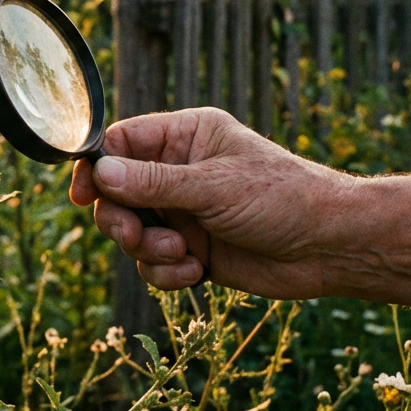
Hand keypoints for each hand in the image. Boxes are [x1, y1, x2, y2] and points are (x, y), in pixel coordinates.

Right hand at [70, 108, 353, 297]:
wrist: (329, 248)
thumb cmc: (282, 198)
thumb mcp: (213, 186)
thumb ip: (153, 182)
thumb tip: (100, 172)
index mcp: (186, 137)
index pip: (120, 143)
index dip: (95, 167)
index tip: (81, 195)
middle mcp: (178, 171)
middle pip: (116, 193)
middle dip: (121, 220)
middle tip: (135, 236)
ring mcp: (183, 212)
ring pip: (131, 232)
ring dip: (147, 250)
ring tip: (183, 255)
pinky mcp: (190, 250)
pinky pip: (153, 264)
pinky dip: (167, 273)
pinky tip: (197, 272)